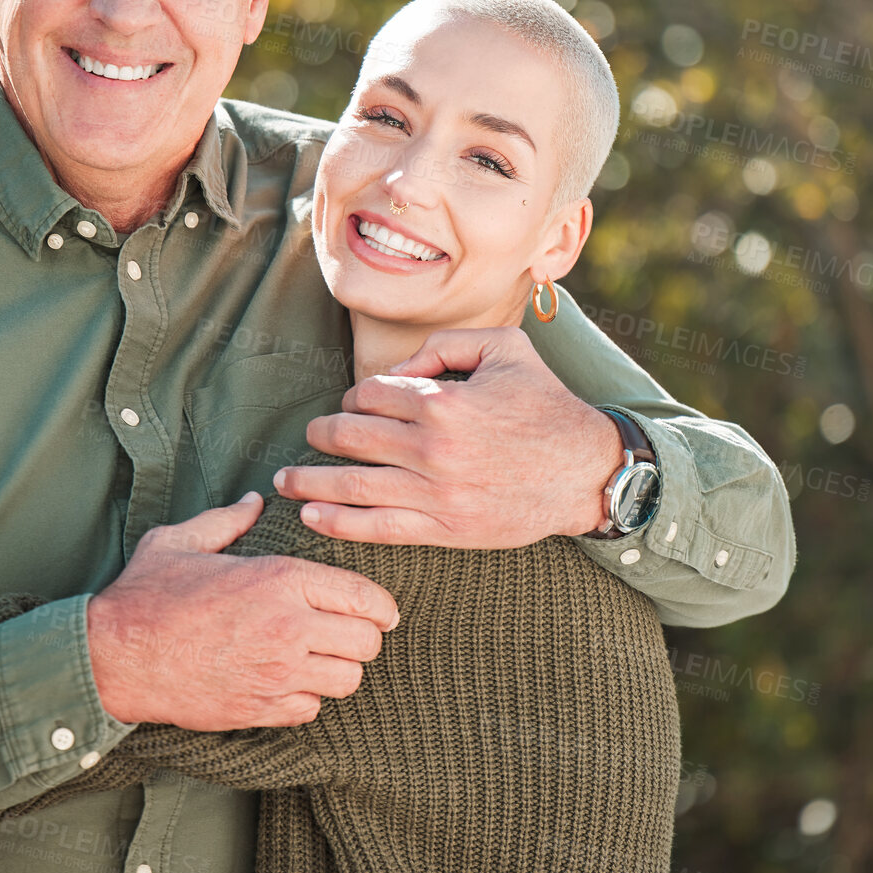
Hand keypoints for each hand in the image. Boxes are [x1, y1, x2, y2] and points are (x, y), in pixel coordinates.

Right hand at [87, 492, 398, 728]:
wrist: (116, 656)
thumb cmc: (147, 595)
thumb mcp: (183, 541)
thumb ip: (228, 519)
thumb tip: (254, 501)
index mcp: (279, 579)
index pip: (364, 596)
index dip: (380, 605)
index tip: (380, 610)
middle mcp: (288, 627)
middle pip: (366, 642)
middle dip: (362, 637)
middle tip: (346, 633)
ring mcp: (277, 673)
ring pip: (347, 680)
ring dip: (337, 669)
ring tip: (319, 658)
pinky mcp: (261, 709)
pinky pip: (312, 709)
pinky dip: (306, 698)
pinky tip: (286, 682)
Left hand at [274, 327, 620, 548]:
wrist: (586, 472)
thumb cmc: (545, 404)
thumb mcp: (504, 348)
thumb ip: (444, 345)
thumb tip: (395, 372)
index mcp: (443, 402)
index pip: (370, 394)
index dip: (354, 396)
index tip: (354, 404)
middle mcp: (432, 448)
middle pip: (351, 437)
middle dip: (322, 434)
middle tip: (308, 435)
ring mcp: (436, 493)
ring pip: (354, 485)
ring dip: (310, 481)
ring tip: (285, 479)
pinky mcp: (444, 528)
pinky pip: (378, 528)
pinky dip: (339, 523)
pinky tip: (312, 517)